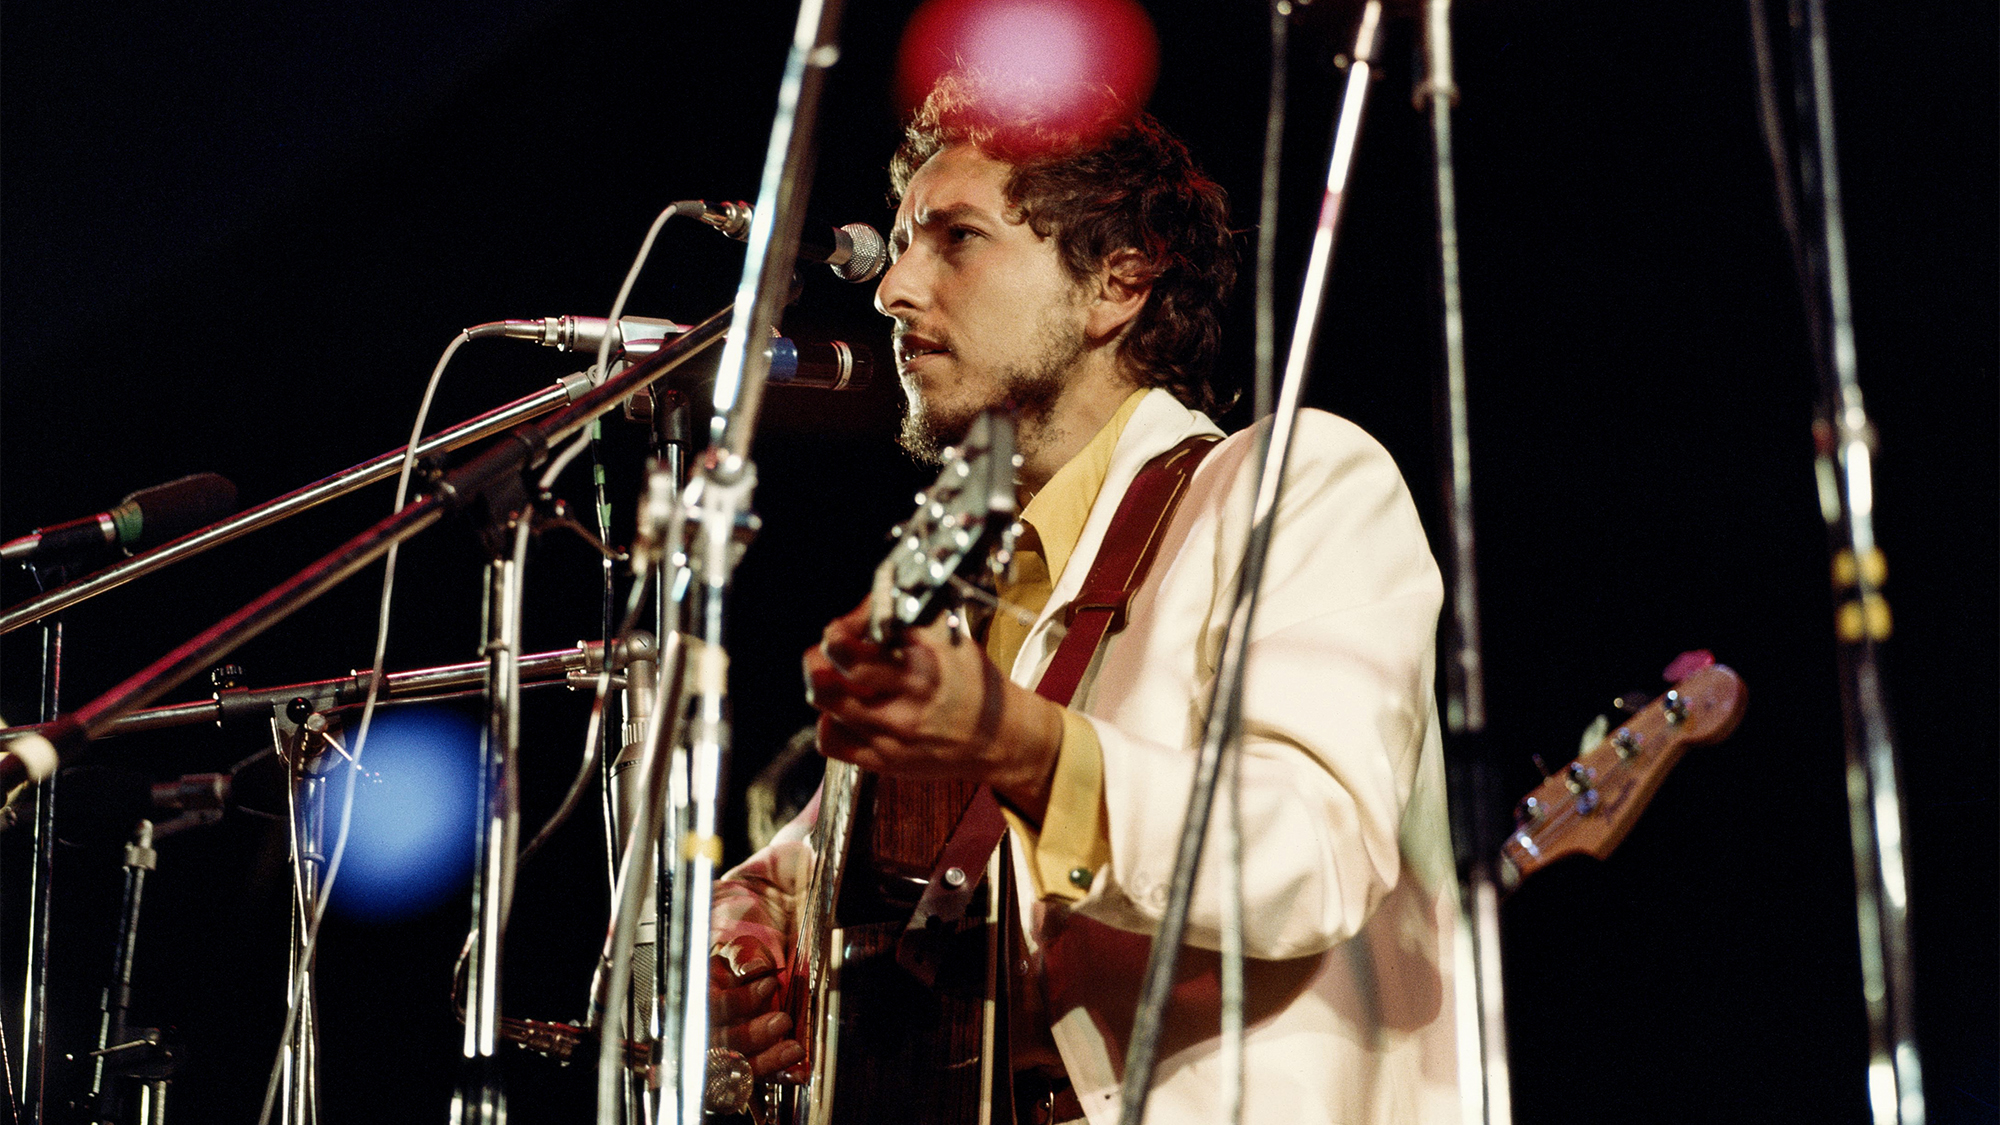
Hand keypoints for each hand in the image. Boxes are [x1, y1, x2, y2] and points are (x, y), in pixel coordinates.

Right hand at [708, 936, 805, 1080]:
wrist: (747, 983)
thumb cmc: (738, 967)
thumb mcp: (739, 952)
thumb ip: (744, 956)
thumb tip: (754, 968)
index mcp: (698, 998)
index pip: (710, 1006)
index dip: (739, 1000)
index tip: (769, 984)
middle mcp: (702, 1031)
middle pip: (720, 1043)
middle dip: (751, 1034)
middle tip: (782, 1020)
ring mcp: (719, 1054)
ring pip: (736, 1067)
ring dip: (766, 1061)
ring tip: (794, 1048)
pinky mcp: (741, 1070)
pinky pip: (758, 1080)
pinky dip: (778, 1077)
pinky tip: (797, 1074)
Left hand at [802, 600, 1063, 821]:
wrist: (998, 738)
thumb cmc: (972, 684)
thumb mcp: (948, 638)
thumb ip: (905, 619)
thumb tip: (863, 608)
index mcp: (921, 667)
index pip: (853, 645)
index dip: (840, 628)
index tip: (845, 625)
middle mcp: (904, 705)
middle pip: (828, 679)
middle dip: (818, 656)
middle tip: (828, 650)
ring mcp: (892, 737)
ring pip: (826, 706)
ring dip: (823, 684)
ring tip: (837, 677)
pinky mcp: (884, 762)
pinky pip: (831, 742)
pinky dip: (830, 721)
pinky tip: (846, 711)